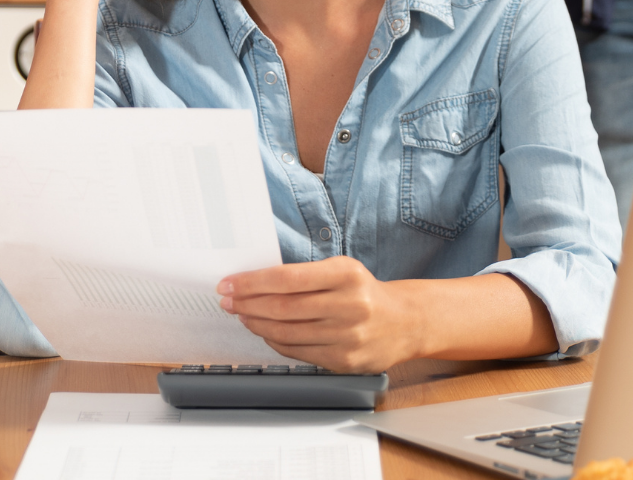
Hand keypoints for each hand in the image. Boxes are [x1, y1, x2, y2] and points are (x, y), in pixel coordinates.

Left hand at [219, 257, 420, 372]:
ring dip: (256, 324)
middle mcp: (349, 305)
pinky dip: (275, 342)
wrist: (405, 322)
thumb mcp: (342, 270)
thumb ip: (305, 276)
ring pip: (287, 333)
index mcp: (346, 274)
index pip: (287, 278)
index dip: (252, 282)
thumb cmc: (365, 292)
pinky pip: (298, 352)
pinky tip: (265, 332)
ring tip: (243, 315)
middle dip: (247, 304)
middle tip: (228, 301)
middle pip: (283, 307)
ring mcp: (348, 336)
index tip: (229, 284)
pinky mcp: (344, 361)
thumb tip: (256, 283)